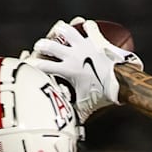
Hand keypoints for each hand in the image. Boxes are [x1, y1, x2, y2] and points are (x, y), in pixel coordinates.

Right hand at [26, 17, 143, 122]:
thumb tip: (70, 126)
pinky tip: (84, 25)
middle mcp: (72, 55)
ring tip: (58, 31)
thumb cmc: (103, 95)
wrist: (122, 82)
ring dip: (60, 30)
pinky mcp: (96, 39)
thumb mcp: (85, 105)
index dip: (32, 65)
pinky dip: (86, 26)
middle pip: (48, 44)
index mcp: (66, 70)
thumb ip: (75, 112)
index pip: (41, 66)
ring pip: (65, 30)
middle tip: (41, 46)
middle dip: (41, 45)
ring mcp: (84, 45)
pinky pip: (89, 27)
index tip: (30, 65)